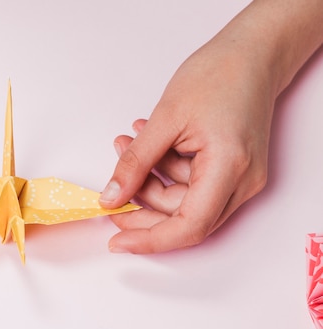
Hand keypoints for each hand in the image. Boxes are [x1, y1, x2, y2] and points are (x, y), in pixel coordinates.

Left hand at [99, 0, 322, 253]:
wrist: (251, 54)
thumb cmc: (218, 74)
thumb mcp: (164, 119)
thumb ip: (136, 163)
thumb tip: (112, 198)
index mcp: (231, 169)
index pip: (188, 226)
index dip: (150, 239)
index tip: (117, 241)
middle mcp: (243, 182)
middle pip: (184, 217)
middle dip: (143, 203)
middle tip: (110, 190)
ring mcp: (242, 178)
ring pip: (184, 201)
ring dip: (150, 179)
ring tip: (126, 144)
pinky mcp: (233, 170)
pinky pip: (193, 185)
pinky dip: (166, 170)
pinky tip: (148, 144)